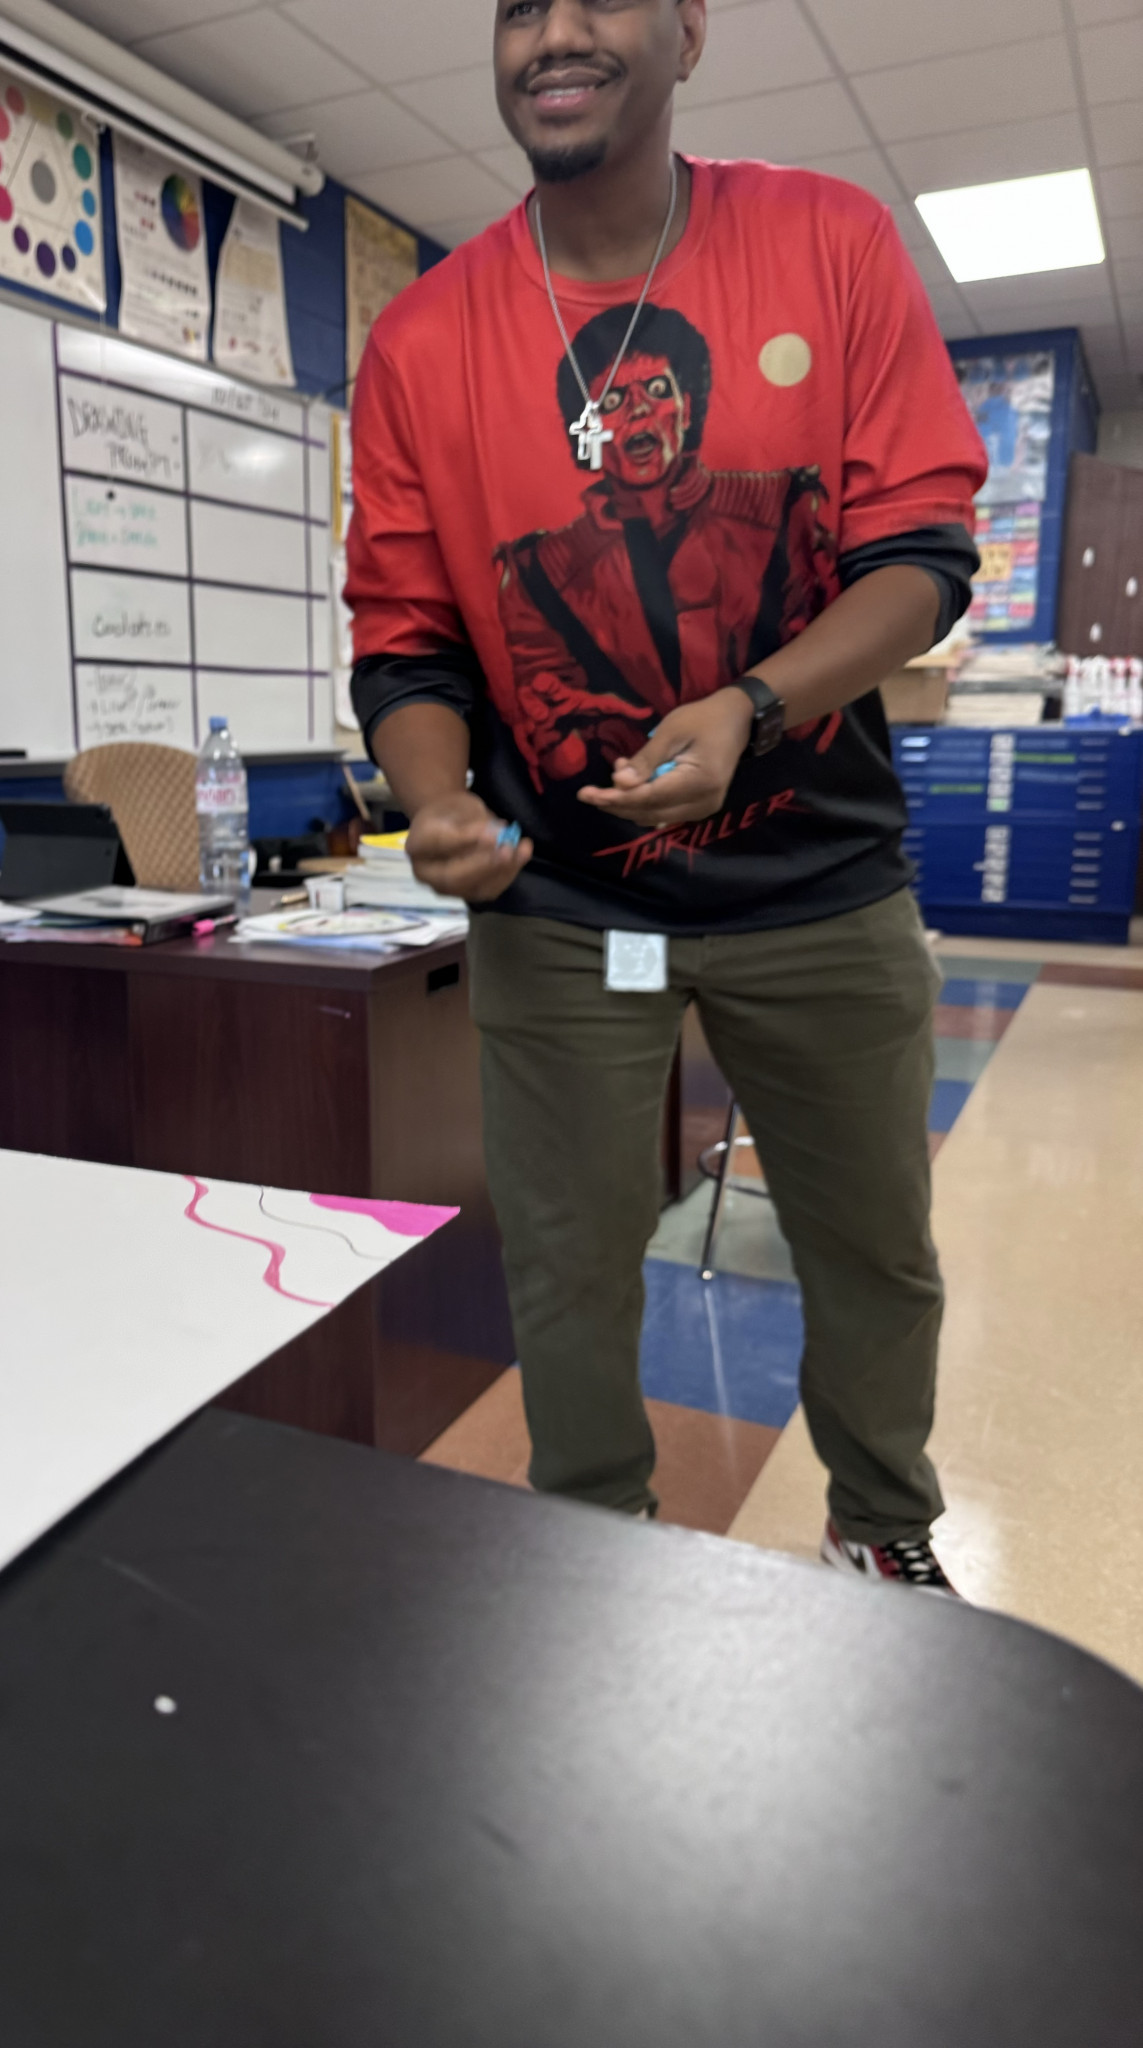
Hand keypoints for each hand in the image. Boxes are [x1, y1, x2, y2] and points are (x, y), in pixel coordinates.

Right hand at [405, 792, 532, 903]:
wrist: (448, 824)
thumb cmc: (452, 812)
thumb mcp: (460, 805)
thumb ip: (473, 820)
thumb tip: (495, 834)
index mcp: (417, 844)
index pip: (438, 844)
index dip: (465, 840)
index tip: (491, 832)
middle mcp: (426, 873)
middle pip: (452, 877)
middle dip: (483, 865)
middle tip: (507, 849)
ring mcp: (446, 888)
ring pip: (473, 888)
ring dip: (501, 871)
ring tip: (522, 850)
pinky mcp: (466, 893)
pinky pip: (488, 890)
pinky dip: (508, 874)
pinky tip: (522, 855)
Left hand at [577, 689, 754, 825]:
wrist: (738, 719)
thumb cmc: (704, 719)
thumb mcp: (672, 731)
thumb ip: (645, 760)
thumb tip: (618, 783)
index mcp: (698, 783)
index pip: (648, 798)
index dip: (615, 798)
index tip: (587, 794)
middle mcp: (703, 804)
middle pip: (649, 812)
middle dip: (616, 804)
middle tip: (588, 793)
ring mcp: (703, 809)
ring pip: (655, 815)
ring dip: (629, 802)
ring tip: (613, 777)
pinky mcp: (699, 807)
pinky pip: (664, 811)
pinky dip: (643, 801)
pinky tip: (632, 782)